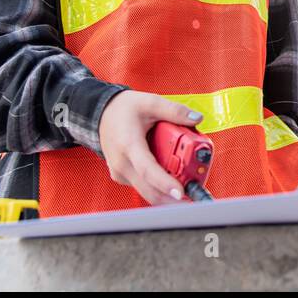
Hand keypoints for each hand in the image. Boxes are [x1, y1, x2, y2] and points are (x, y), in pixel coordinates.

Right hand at [97, 90, 204, 204]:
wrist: (101, 114)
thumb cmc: (123, 109)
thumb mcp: (150, 102)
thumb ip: (174, 111)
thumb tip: (196, 119)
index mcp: (129, 145)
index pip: (148, 170)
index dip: (165, 183)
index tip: (181, 192)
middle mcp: (122, 164)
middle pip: (150, 190)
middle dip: (174, 196)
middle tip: (196, 192)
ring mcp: (121, 173)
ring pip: (148, 191)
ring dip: (168, 191)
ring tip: (188, 181)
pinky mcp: (123, 177)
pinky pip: (144, 187)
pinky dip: (159, 185)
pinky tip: (171, 175)